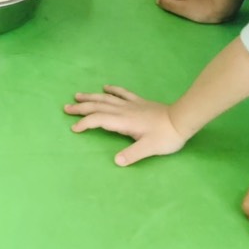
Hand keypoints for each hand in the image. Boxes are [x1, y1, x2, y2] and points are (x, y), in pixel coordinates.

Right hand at [64, 85, 187, 165]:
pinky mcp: (138, 102)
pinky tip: (105, 87)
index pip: (98, 120)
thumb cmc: (166, 136)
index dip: (85, 123)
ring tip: (78, 96)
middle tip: (66, 108)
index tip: (74, 128)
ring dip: (91, 97)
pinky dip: (112, 90)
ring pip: (106, 98)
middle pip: (98, 106)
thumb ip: (132, 154)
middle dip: (81, 108)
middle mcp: (123, 110)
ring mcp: (131, 104)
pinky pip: (122, 93)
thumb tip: (116, 161)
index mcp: (123, 121)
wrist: (182, 120)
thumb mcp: (149, 149)